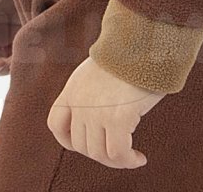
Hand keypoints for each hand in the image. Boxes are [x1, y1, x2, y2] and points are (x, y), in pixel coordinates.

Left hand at [47, 56, 166, 168]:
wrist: (146, 42)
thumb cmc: (132, 54)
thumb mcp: (101, 69)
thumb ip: (93, 90)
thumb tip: (105, 109)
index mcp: (73, 88)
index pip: (56, 124)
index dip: (69, 140)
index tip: (89, 143)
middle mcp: (80, 102)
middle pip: (81, 144)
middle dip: (100, 153)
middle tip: (120, 151)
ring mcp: (97, 111)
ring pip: (99, 153)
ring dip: (116, 161)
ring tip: (132, 157)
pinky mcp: (118, 118)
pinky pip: (118, 153)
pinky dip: (128, 161)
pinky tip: (139, 158)